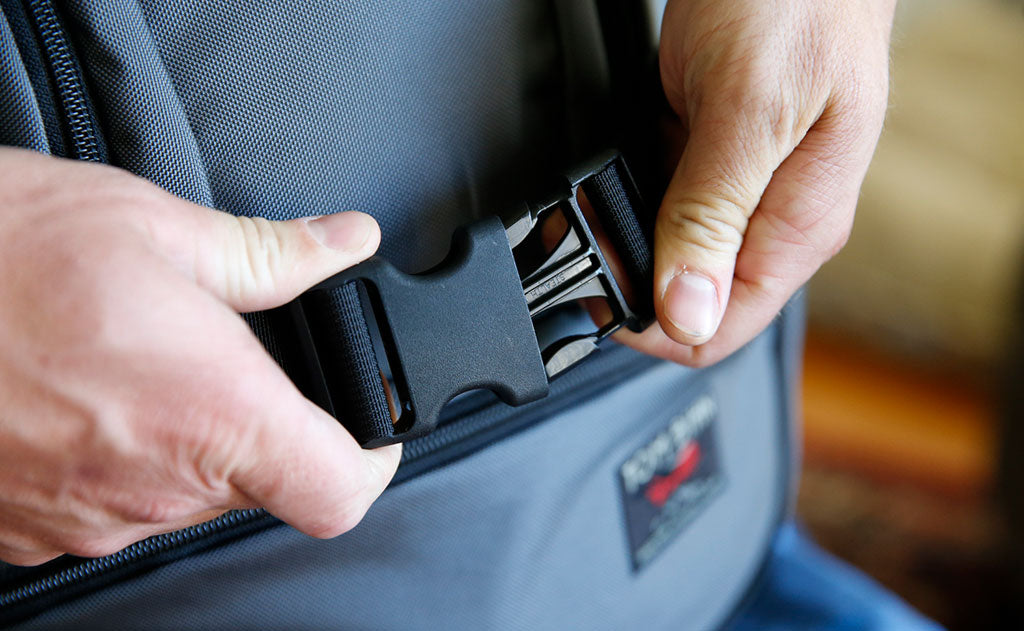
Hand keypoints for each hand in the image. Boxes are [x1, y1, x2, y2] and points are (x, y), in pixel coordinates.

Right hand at [0, 148, 399, 565]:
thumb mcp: (154, 228)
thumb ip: (271, 254)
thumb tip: (344, 243)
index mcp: (212, 410)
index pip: (337, 491)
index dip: (369, 462)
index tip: (365, 430)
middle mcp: (155, 483)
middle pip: (263, 486)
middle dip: (261, 425)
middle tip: (217, 358)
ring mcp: (88, 518)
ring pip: (187, 496)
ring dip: (184, 439)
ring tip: (132, 365)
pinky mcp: (32, 530)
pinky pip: (113, 506)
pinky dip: (119, 458)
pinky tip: (83, 396)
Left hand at [620, 0, 894, 365]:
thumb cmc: (800, 3)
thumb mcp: (749, 112)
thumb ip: (713, 216)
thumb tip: (688, 313)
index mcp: (800, 225)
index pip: (721, 330)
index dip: (652, 329)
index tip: (600, 299)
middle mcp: (776, 217)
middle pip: (693, 298)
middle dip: (631, 284)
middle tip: (581, 249)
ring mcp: (745, 187)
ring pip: (672, 252)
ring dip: (625, 241)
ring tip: (585, 212)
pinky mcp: (715, 154)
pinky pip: (665, 203)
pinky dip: (628, 196)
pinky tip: (608, 177)